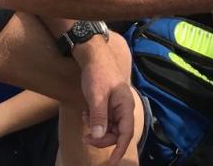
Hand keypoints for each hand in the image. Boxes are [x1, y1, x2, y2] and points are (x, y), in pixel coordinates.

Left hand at [76, 37, 135, 162]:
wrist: (94, 57)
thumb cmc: (98, 74)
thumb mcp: (96, 97)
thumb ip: (99, 117)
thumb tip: (99, 137)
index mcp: (126, 105)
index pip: (127, 133)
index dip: (120, 149)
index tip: (111, 162)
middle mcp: (124, 108)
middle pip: (118, 133)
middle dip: (102, 139)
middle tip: (86, 138)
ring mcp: (117, 106)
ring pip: (110, 128)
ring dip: (98, 130)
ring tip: (85, 121)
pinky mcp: (109, 104)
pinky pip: (105, 120)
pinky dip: (95, 122)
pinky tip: (85, 114)